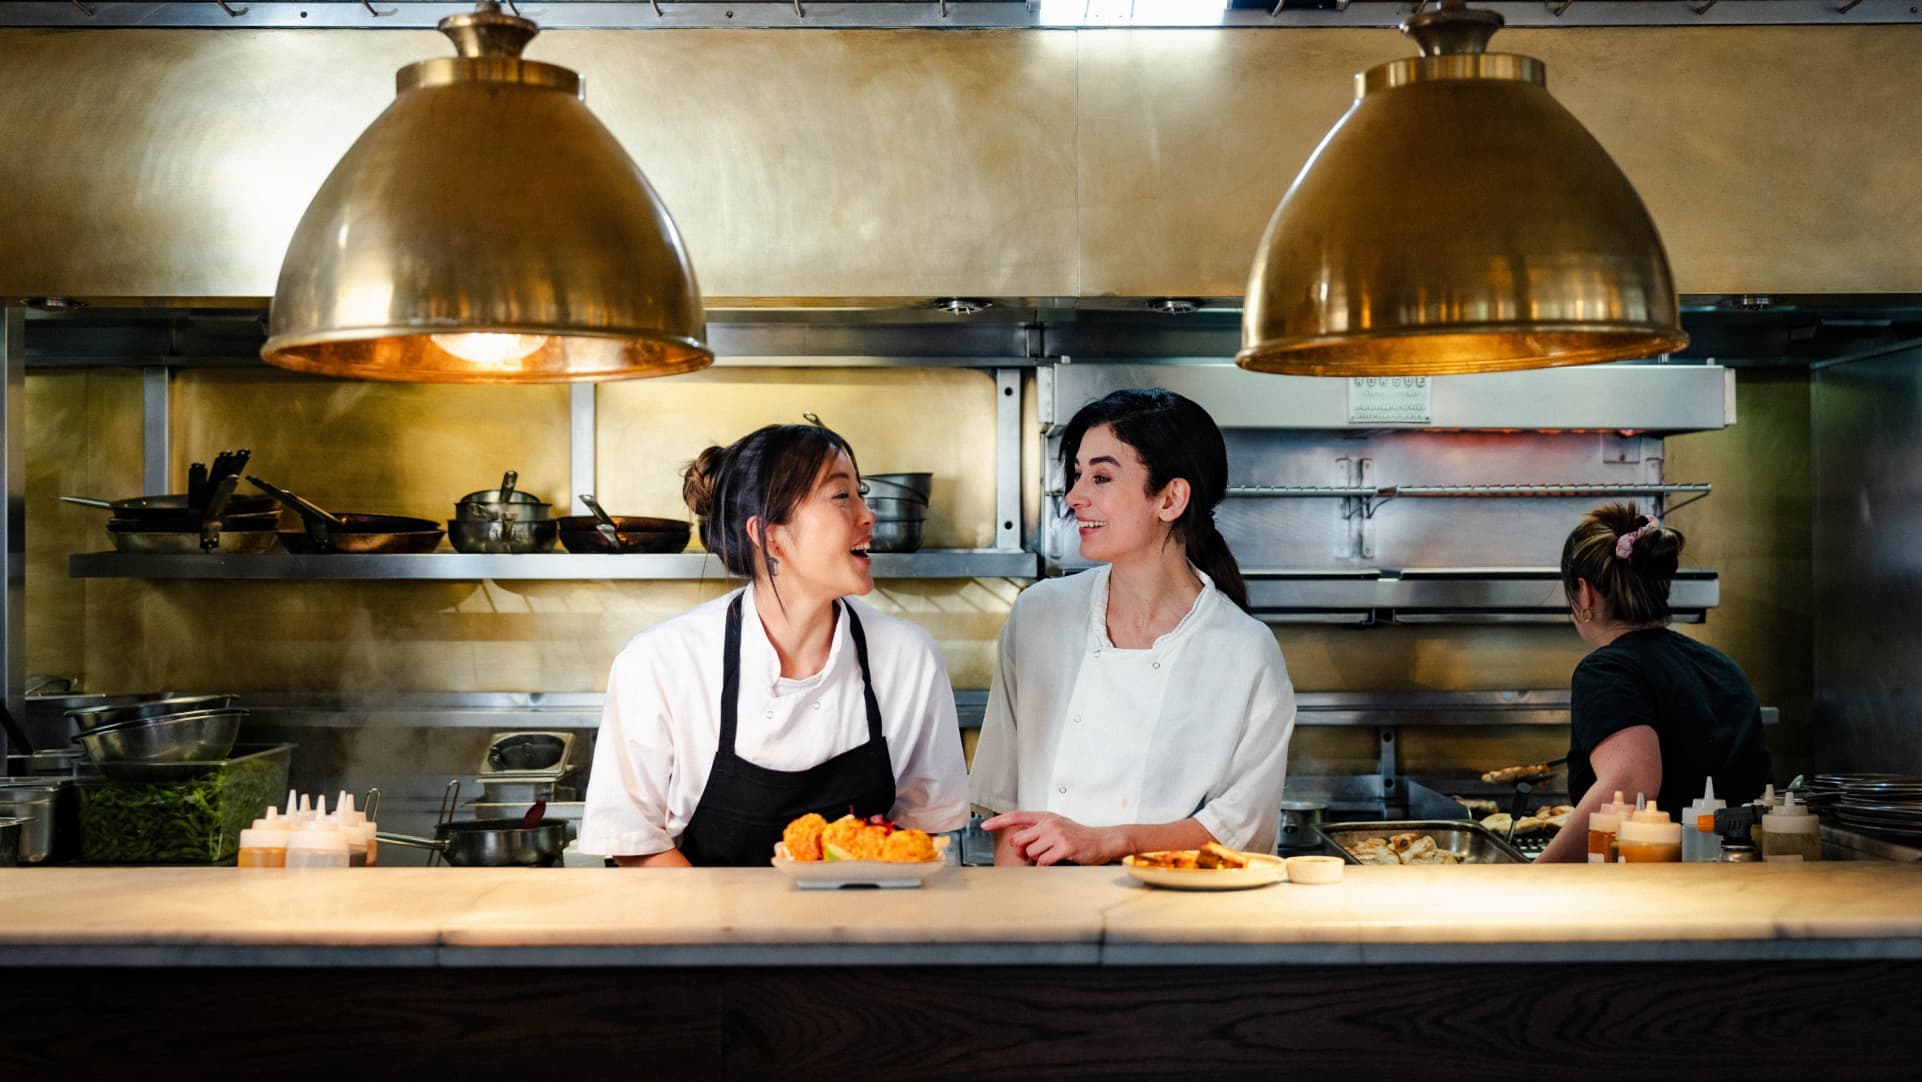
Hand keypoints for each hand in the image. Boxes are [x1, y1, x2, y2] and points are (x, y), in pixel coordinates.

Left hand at [979, 810, 1116, 865]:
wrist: (1102, 840)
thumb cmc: (1079, 837)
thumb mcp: (1057, 827)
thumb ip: (1038, 830)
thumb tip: (1017, 842)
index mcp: (1045, 816)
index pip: (1016, 816)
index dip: (998, 821)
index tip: (985, 826)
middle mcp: (1049, 823)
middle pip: (1018, 839)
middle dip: (1020, 851)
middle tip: (1031, 854)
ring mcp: (1057, 834)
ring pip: (1031, 852)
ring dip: (1038, 859)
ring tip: (1052, 855)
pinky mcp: (1064, 847)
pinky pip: (1043, 861)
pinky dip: (1046, 865)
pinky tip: (1057, 860)